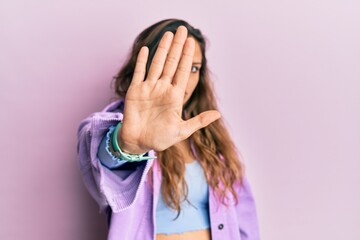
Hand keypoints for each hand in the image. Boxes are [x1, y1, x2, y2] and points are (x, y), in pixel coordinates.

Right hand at [119, 26, 220, 153]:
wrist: (138, 143)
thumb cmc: (160, 138)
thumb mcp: (182, 131)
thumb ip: (199, 121)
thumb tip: (218, 114)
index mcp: (175, 96)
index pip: (182, 72)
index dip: (186, 57)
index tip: (191, 42)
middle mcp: (163, 88)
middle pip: (171, 63)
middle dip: (177, 46)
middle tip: (182, 29)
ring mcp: (149, 88)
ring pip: (157, 64)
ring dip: (162, 49)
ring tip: (168, 34)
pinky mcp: (135, 91)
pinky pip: (139, 73)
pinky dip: (142, 61)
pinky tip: (146, 49)